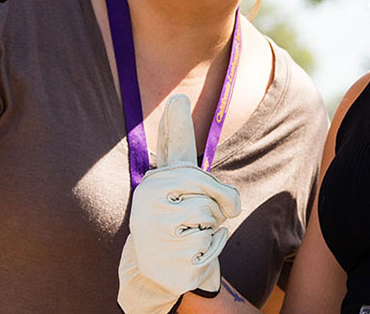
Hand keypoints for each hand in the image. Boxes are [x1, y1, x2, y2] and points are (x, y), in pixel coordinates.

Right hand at [118, 95, 240, 313]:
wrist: (161, 272)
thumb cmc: (181, 225)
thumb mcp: (190, 194)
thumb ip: (198, 172)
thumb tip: (195, 140)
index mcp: (157, 180)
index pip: (173, 148)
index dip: (176, 123)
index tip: (178, 98)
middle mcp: (149, 198)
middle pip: (207, 187)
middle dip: (220, 203)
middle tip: (210, 215)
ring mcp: (154, 227)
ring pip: (210, 214)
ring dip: (213, 228)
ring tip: (193, 234)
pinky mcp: (168, 254)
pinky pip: (210, 240)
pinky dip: (212, 248)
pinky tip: (192, 253)